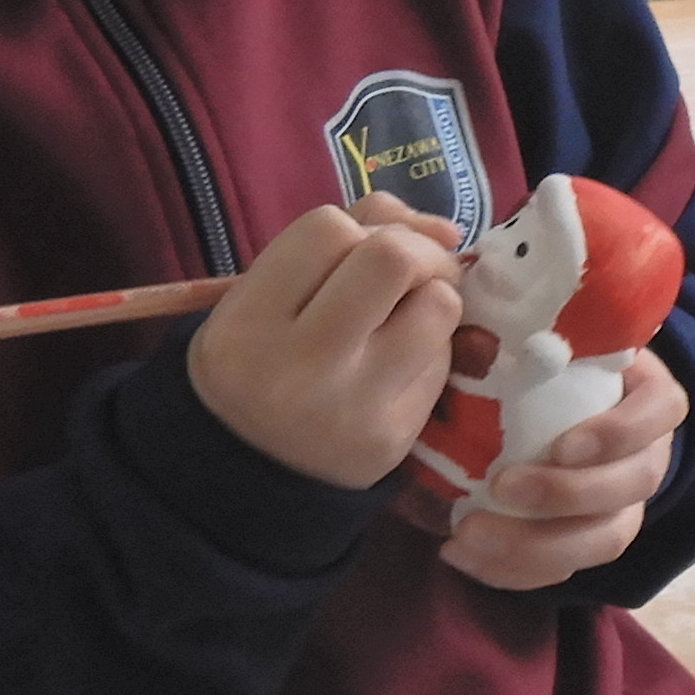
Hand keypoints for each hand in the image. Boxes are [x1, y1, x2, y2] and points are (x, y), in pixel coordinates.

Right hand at [185, 195, 462, 489]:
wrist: (253, 466)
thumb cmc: (263, 358)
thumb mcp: (266, 292)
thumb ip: (342, 237)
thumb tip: (444, 229)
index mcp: (250, 320)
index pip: (328, 230)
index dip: (357, 228)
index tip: (357, 251)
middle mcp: (301, 362)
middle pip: (393, 258)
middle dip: (416, 248)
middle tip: (410, 271)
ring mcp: (354, 403)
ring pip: (439, 306)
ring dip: (434, 296)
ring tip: (406, 316)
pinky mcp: (396, 434)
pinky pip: (443, 360)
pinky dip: (432, 346)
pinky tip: (400, 362)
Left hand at [442, 343, 689, 589]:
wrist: (543, 407)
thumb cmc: (541, 360)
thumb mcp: (540, 333)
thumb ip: (513, 327)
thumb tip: (464, 321)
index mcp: (646, 395)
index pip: (660, 410)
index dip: (619, 433)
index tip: (562, 445)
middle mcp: (647, 456)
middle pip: (633, 485)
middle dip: (568, 494)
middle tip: (501, 487)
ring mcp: (623, 506)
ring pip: (605, 540)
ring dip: (537, 546)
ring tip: (468, 534)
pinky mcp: (586, 542)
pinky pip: (562, 571)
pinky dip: (511, 571)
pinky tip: (458, 553)